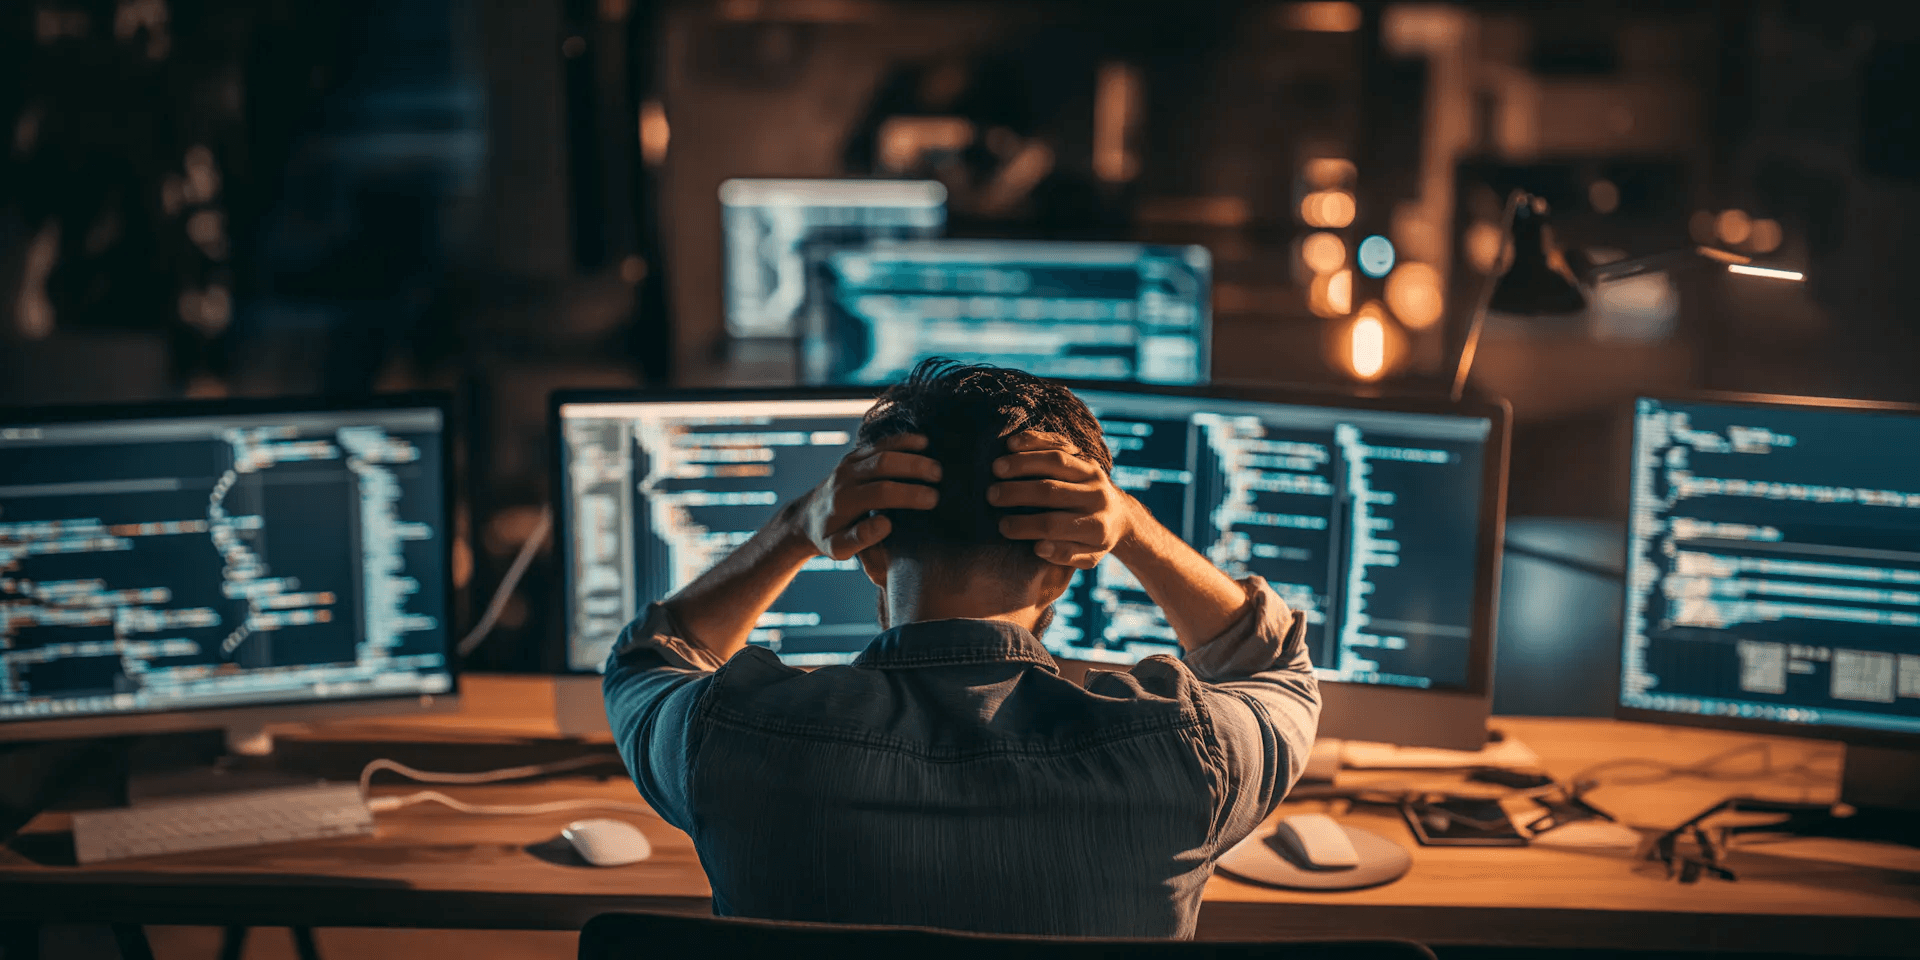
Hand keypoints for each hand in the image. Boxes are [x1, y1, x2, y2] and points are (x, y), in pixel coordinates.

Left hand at [791, 434, 940, 559]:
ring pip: (882, 449)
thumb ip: (859, 539)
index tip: (933, 500)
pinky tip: (923, 442)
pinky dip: (902, 441)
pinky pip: (880, 443)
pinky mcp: (855, 455)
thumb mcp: (838, 549)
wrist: (807, 517)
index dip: (908, 494)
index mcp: (844, 501)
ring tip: (936, 462)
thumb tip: (885, 523)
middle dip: (914, 467)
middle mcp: (846, 476)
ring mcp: (850, 462)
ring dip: (911, 451)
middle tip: (939, 475)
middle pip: (883, 463)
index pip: (881, 492)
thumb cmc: (828, 536)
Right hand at [989, 431, 1133, 568]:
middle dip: (1017, 492)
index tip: (1002, 527)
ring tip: (996, 468)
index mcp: (1096, 527)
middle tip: (991, 495)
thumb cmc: (1094, 541)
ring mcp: (1093, 474)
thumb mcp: (1087, 558)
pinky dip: (1036, 441)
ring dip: (1023, 463)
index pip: (1054, 525)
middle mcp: (1097, 498)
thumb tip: (1039, 547)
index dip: (1025, 526)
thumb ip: (1065, 555)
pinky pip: (1060, 445)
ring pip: (1055, 462)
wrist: (1121, 517)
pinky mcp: (1087, 458)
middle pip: (1051, 491)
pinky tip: (1012, 444)